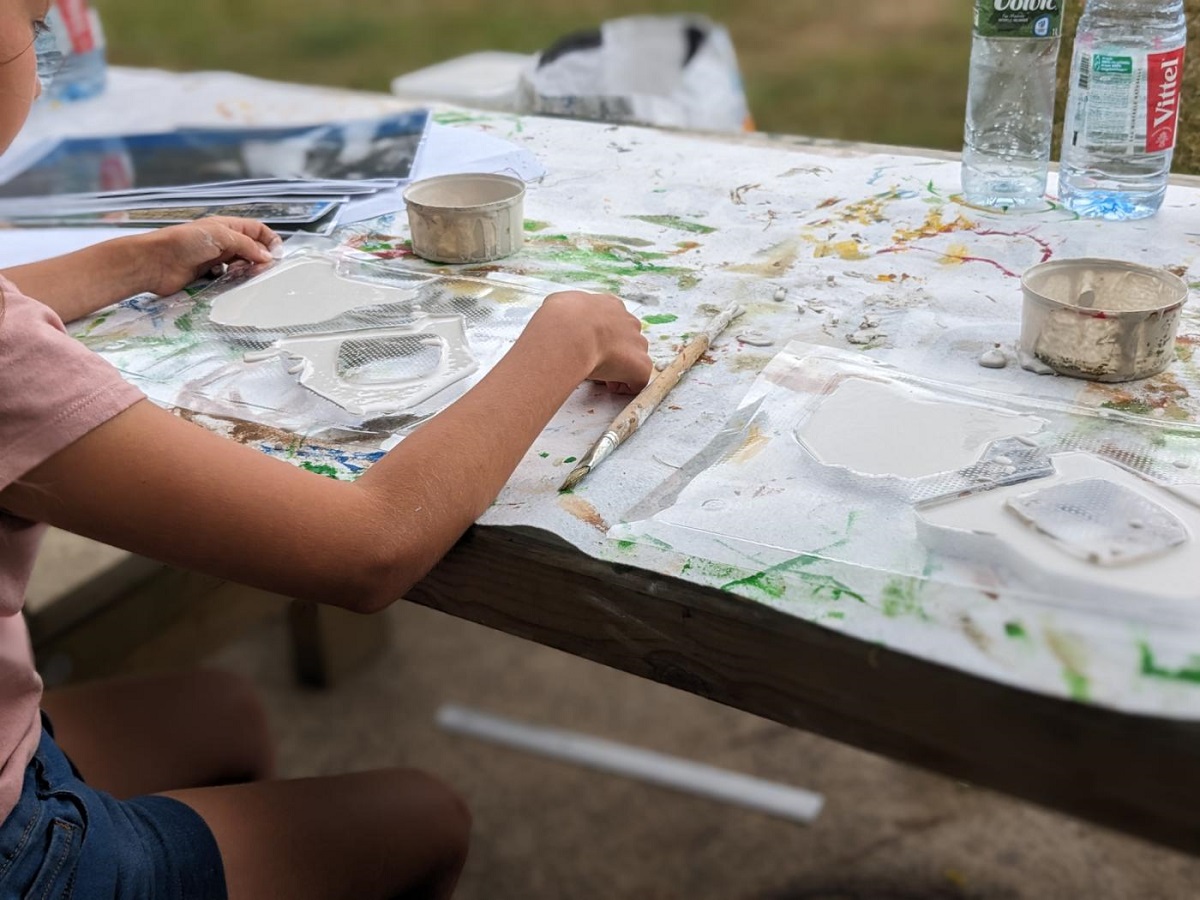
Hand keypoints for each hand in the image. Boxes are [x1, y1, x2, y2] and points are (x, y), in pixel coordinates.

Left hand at [129, 217, 282, 296]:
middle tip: (259, 269)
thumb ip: (247, 245)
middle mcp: (223, 242)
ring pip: (242, 266)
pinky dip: (232, 282)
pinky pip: (229, 280)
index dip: (270, 240)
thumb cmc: (184, 242)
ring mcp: (216, 259)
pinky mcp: (209, 276)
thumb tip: (268, 257)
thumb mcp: (221, 236)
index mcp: (227, 227)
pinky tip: (226, 281)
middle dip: (259, 259)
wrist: (155, 262)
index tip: (277, 255)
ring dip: (245, 271)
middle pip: (252, 250)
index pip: (257, 230)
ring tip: (240, 274)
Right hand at [533, 291, 652, 393]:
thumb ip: (567, 311)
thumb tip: (559, 317)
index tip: (590, 345)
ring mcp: (637, 342)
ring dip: (621, 367)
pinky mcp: (641, 364)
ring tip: (601, 374)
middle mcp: (627, 320)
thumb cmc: (560, 321)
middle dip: (614, 351)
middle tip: (594, 360)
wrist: (568, 333)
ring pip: (635, 358)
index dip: (603, 336)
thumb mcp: (560, 304)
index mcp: (609, 305)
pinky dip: (626, 385)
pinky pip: (639, 380)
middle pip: (627, 339)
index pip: (613, 320)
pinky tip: (609, 385)